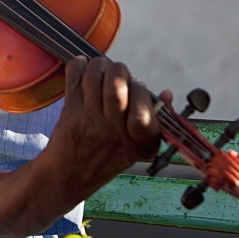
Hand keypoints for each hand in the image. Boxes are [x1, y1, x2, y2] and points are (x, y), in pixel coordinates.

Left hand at [46, 55, 165, 197]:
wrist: (71, 173)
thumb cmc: (110, 155)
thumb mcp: (141, 147)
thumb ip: (156, 119)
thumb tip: (167, 93)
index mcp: (137, 141)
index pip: (143, 114)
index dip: (140, 92)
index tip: (137, 85)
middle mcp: (113, 130)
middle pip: (115, 88)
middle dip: (119, 71)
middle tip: (117, 74)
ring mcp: (90, 118)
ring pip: (94, 78)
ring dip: (99, 65)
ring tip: (102, 68)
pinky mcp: (71, 108)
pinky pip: (74, 76)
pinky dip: (79, 64)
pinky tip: (84, 68)